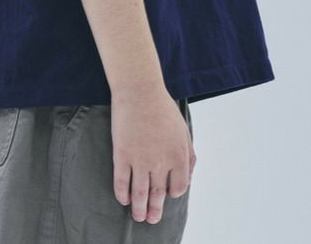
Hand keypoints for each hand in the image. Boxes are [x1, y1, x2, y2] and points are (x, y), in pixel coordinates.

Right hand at [110, 87, 195, 223]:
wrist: (139, 90)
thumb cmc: (163, 108)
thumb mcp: (184, 130)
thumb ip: (189, 155)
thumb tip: (189, 177)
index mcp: (178, 155)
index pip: (179, 187)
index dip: (173, 193)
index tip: (167, 193)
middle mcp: (160, 162)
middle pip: (158, 194)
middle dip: (154, 210)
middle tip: (151, 219)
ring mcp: (140, 160)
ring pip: (139, 194)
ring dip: (138, 209)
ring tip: (138, 217)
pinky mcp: (122, 155)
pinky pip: (121, 182)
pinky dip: (122, 194)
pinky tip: (123, 200)